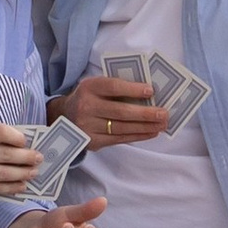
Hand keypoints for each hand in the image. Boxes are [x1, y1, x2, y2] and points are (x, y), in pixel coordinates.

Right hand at [51, 73, 168, 145]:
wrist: (63, 117)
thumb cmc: (88, 97)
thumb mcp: (94, 85)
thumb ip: (114, 87)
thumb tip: (146, 91)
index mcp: (89, 88)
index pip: (113, 88)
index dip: (132, 89)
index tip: (151, 90)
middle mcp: (87, 108)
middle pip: (120, 112)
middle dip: (145, 113)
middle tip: (164, 113)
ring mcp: (89, 127)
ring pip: (121, 128)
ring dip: (145, 127)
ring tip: (162, 124)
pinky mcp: (93, 142)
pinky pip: (119, 140)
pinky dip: (137, 136)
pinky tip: (151, 133)